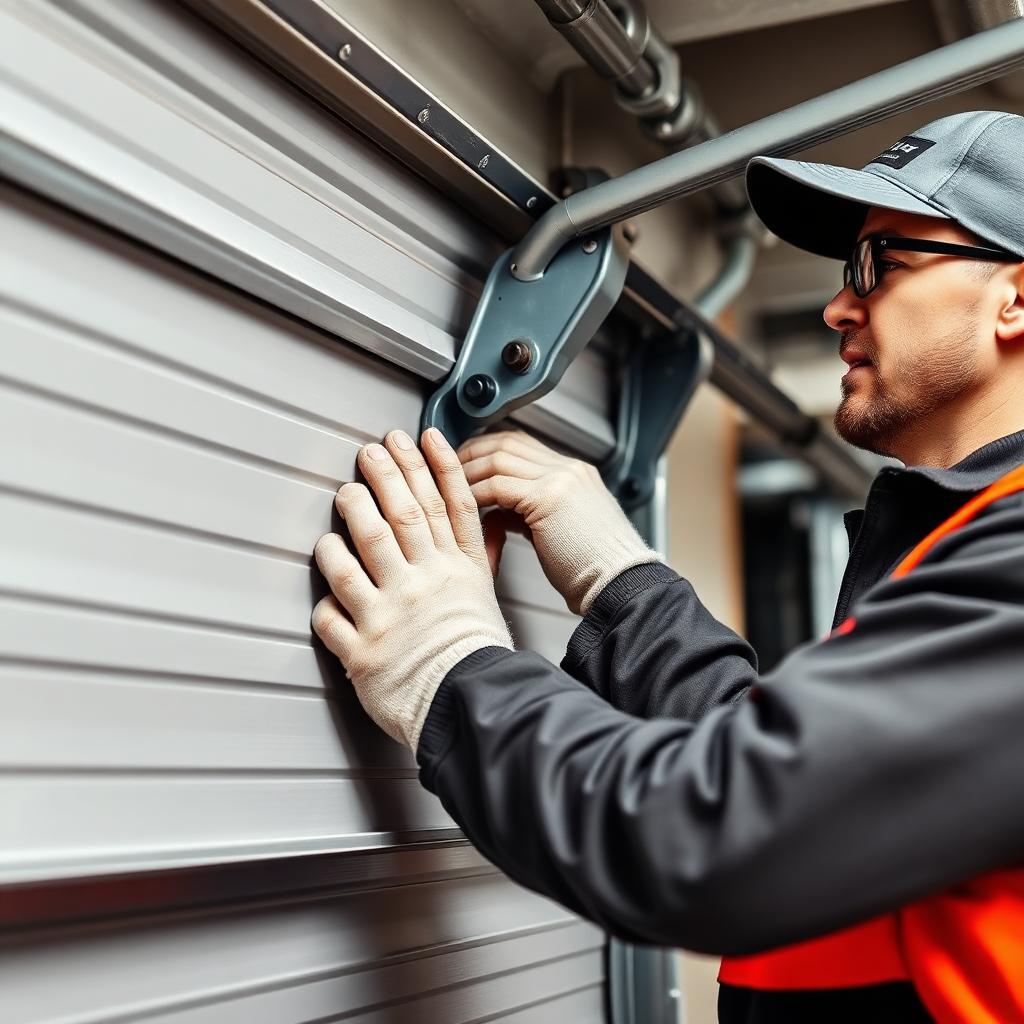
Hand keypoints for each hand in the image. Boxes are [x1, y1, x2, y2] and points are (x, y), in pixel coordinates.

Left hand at [312, 428, 512, 752]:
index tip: (418, 437)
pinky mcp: (363, 648)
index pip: (448, 505)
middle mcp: (425, 585)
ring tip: (345, 495)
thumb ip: (479, 557)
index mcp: (458, 571)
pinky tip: (323, 567)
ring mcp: (392, 614)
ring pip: (364, 548)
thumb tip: (485, 523)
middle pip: (404, 514)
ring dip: (351, 516)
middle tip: (369, 451)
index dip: (433, 465)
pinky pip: (331, 611)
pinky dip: (324, 590)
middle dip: (385, 474)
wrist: (471, 705)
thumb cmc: (476, 653)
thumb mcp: (486, 597)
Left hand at [458, 430, 660, 615]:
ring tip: (448, 488)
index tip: (466, 462)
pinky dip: (476, 493)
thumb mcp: (560, 530)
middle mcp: (568, 469)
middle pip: (506, 443)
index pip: (521, 444)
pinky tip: (465, 505)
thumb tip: (496, 512)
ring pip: (498, 459)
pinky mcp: (549, 497)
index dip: (487, 449)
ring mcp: (560, 479)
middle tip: (445, 468)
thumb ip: (528, 512)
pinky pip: (498, 485)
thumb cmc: (594, 569)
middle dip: (471, 453)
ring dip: (468, 472)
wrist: (621, 584)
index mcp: (575, 474)